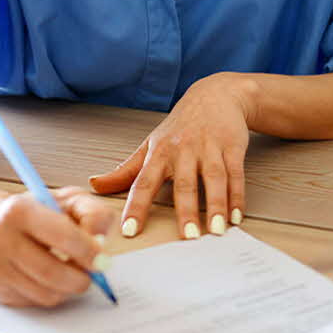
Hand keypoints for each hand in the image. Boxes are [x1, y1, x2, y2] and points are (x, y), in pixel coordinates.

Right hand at [0, 186, 114, 307]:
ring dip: (67, 289)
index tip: (102, 259)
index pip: (62, 236)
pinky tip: (48, 278)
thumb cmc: (38, 211)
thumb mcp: (71, 199)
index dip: (88, 251)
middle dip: (81, 278)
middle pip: (50, 272)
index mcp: (18, 210)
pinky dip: (50, 293)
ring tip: (71, 272)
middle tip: (93, 275)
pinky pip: (33, 302)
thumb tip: (99, 243)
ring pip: (44, 294)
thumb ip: (94, 215)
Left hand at [88, 72, 253, 239]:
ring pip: (213, 179)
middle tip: (188, 237)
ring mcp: (210, 148)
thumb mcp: (151, 144)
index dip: (136, 206)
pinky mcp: (232, 147)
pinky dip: (237, 196)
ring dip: (216, 205)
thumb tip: (95, 184)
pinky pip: (235, 174)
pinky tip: (236, 216)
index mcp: (160, 152)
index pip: (144, 182)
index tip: (130, 230)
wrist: (215, 95)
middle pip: (184, 183)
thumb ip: (126, 170)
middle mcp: (184, 149)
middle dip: (186, 210)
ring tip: (216, 230)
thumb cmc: (180, 125)